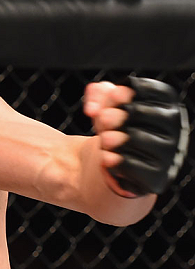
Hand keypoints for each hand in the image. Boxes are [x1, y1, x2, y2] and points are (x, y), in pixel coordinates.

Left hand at [84, 76, 188, 195]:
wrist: (118, 163)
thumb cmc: (116, 127)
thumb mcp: (108, 106)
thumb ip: (98, 96)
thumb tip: (92, 108)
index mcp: (169, 106)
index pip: (151, 92)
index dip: (129, 91)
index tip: (113, 95)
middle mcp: (175, 129)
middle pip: (140, 113)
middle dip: (116, 115)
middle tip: (103, 118)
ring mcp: (169, 154)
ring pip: (136, 139)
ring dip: (112, 138)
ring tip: (104, 139)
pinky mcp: (156, 178)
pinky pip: (133, 167)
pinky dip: (115, 161)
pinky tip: (106, 158)